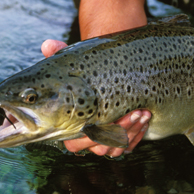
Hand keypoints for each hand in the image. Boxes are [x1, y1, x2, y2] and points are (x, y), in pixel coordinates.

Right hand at [41, 39, 150, 155]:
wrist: (103, 75)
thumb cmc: (85, 72)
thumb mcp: (73, 62)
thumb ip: (58, 53)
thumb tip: (47, 45)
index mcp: (68, 127)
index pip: (76, 143)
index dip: (91, 134)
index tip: (108, 115)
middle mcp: (85, 139)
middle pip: (100, 148)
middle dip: (120, 131)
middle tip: (136, 111)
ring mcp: (103, 142)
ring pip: (116, 148)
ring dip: (132, 131)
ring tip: (144, 112)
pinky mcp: (119, 141)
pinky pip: (128, 146)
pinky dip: (138, 134)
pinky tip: (146, 118)